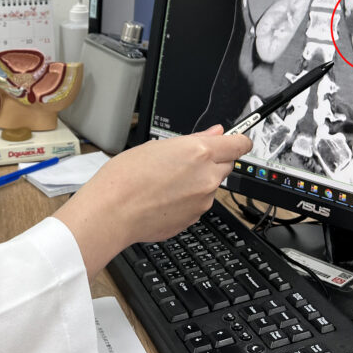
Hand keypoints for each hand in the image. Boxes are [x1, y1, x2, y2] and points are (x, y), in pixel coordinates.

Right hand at [54, 126, 251, 278]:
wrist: (113, 212)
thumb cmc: (126, 177)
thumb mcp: (157, 146)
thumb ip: (195, 140)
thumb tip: (216, 134)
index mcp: (200, 152)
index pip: (238, 144)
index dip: (239, 141)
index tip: (237, 140)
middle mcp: (207, 177)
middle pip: (226, 165)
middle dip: (213, 161)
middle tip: (185, 161)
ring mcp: (203, 201)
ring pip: (210, 186)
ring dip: (198, 181)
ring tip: (166, 181)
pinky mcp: (194, 219)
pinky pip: (198, 204)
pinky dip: (187, 199)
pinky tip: (163, 197)